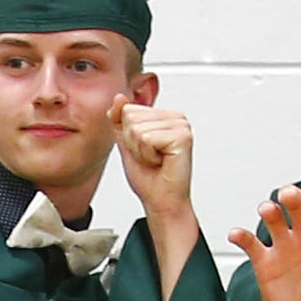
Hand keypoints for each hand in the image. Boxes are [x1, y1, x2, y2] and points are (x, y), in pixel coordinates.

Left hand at [117, 104, 193, 220]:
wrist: (162, 201)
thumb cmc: (149, 177)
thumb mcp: (126, 144)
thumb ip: (119, 120)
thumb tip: (118, 98)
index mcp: (163, 116)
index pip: (129, 109)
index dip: (128, 135)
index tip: (143, 150)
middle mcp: (174, 117)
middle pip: (131, 116)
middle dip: (133, 143)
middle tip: (149, 157)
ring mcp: (180, 125)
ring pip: (138, 129)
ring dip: (141, 151)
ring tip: (156, 160)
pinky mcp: (182, 136)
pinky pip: (147, 139)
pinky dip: (148, 156)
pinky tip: (162, 162)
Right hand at [235, 185, 300, 300]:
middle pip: (297, 205)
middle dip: (292, 196)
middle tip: (289, 197)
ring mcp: (285, 248)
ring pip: (274, 218)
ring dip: (269, 209)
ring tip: (268, 211)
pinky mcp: (266, 264)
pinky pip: (251, 244)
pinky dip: (241, 236)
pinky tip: (237, 234)